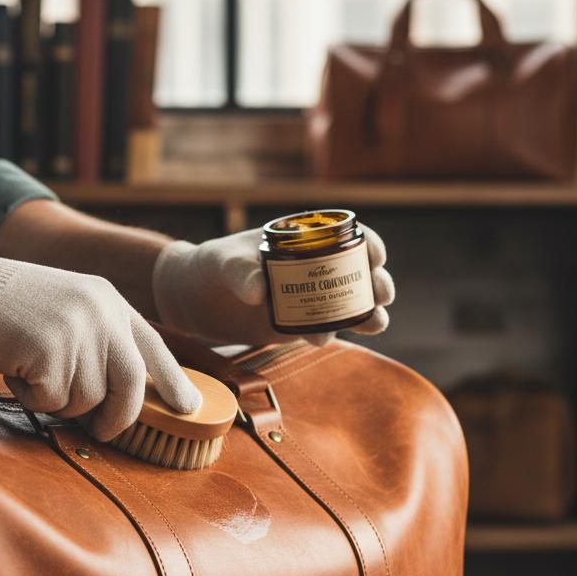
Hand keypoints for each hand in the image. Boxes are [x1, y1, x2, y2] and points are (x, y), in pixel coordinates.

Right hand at [0, 247, 201, 440]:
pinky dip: (32, 398)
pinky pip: (52, 401)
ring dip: (59, 401)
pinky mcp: (48, 351)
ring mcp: (77, 330)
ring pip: (87, 399)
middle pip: (132, 384)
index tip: (189, 406)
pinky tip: (15, 369)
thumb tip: (128, 394)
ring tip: (32, 370)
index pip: (153, 347)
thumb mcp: (69, 309)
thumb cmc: (8, 308)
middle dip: (119, 417)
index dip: (174, 380)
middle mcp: (101, 313)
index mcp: (110, 302)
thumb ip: (101, 341)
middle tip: (104, 432)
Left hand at [151, 225, 394, 346]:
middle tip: (380, 295)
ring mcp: (309, 298)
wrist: (196, 300)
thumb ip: (240, 272)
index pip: (348, 236)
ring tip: (373, 324)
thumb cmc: (212, 267)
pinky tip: (328, 339)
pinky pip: (325, 329)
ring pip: (351, 305)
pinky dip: (334, 333)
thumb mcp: (223, 263)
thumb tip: (259, 291)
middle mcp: (315, 267)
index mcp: (304, 239)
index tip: (376, 257)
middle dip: (377, 284)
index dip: (369, 245)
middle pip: (360, 274)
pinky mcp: (298, 326)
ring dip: (368, 314)